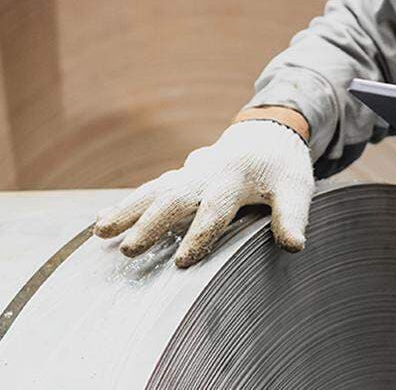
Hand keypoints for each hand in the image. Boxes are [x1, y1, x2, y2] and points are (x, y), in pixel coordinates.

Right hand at [93, 119, 313, 268]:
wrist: (265, 133)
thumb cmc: (281, 167)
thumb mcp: (296, 189)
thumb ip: (292, 216)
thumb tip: (294, 245)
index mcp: (235, 179)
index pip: (215, 210)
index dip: (199, 235)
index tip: (181, 262)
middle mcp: (205, 175)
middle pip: (174, 200)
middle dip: (150, 225)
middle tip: (128, 249)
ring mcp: (188, 174)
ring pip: (153, 191)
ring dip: (127, 211)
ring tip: (100, 231)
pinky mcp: (178, 177)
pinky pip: (149, 190)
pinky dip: (126, 204)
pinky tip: (102, 221)